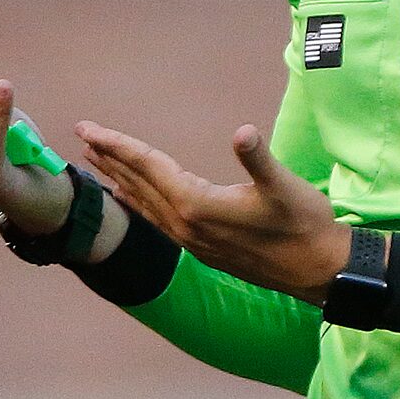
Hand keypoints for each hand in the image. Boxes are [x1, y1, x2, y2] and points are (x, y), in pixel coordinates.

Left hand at [75, 120, 351, 302]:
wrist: (318, 270)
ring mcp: (192, 240)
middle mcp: (186, 225)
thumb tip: (243, 132)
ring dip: (119, 179)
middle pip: (138, 183)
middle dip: (108, 157)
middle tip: (80, 133)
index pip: (147, 166)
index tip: (89, 127)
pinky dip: (137, 203)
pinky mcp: (201, 248)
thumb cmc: (305, 223)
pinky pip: (156, 220)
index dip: (118, 144)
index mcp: (198, 205)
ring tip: (95, 160)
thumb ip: (258, 159)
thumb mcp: (285, 186)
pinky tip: (129, 197)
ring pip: (144, 203)